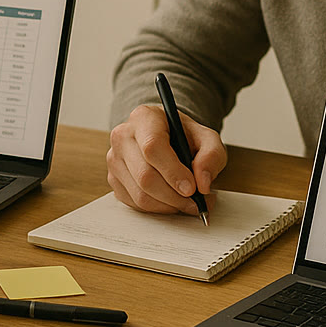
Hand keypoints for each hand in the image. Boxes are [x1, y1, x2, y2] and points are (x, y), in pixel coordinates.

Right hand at [106, 104, 227, 214]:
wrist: (168, 138)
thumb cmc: (185, 136)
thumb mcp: (207, 138)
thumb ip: (211, 156)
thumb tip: (203, 184)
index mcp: (144, 118)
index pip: (152, 148)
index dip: (173, 172)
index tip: (191, 188)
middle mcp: (123, 136)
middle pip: (145, 176)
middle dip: (175, 196)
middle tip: (196, 202)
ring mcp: (115, 159)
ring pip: (140, 195)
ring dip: (169, 206)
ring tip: (188, 203)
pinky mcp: (114, 180)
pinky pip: (135, 204)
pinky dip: (158, 209)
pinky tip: (172, 201)